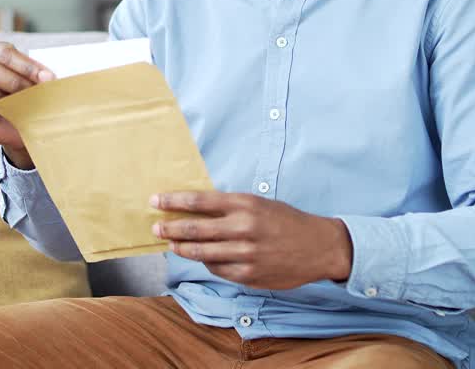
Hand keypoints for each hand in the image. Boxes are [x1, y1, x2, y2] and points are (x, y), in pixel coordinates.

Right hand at [0, 41, 53, 169]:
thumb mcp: (44, 83)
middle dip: (13, 83)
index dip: (26, 66)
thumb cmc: (37, 96)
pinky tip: (3, 116)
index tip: (48, 79)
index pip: (4, 53)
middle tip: (33, 95)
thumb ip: (47, 76)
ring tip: (16, 105)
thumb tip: (58, 79)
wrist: (31, 125)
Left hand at [151, 191, 352, 289]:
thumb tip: (195, 210)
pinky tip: (201, 258)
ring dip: (182, 248)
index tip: (155, 200)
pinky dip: (206, 263)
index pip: (199, 201)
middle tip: (156, 227)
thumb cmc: (287, 222)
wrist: (319, 247)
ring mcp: (245, 254)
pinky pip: (217, 269)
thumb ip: (230, 208)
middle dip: (170, 227)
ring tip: (171, 244)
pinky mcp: (249, 275)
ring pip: (202, 252)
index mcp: (245, 204)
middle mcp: (243, 228)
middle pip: (195, 228)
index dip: (173, 201)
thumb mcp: (260, 204)